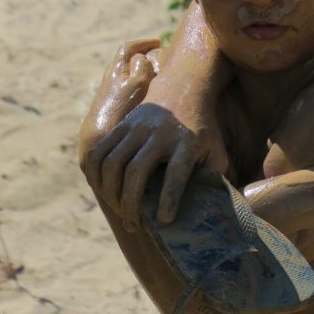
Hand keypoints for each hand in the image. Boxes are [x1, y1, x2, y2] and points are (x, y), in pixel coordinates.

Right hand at [81, 55, 227, 229]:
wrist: (182, 87)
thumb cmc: (201, 130)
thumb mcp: (216, 150)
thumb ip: (215, 178)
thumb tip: (217, 212)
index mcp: (187, 143)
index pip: (176, 172)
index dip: (169, 197)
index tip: (164, 220)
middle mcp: (159, 134)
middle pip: (137, 170)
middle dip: (131, 202)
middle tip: (134, 225)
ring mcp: (137, 127)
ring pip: (114, 163)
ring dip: (111, 192)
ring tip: (119, 211)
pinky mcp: (121, 125)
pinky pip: (99, 151)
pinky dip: (95, 174)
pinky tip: (102, 191)